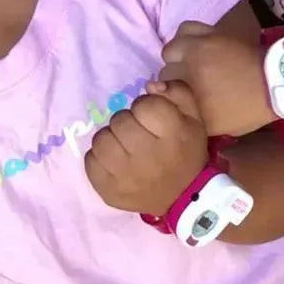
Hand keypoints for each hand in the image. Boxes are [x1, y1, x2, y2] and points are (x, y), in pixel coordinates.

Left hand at [84, 81, 207, 216]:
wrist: (185, 197)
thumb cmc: (186, 150)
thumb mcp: (193, 116)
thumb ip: (176, 91)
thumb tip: (148, 85)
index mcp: (172, 135)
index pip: (143, 105)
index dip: (146, 107)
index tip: (152, 118)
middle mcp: (148, 156)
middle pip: (119, 120)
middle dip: (128, 122)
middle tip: (138, 133)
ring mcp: (126, 177)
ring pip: (101, 139)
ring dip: (112, 138)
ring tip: (124, 146)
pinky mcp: (109, 191)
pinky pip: (90, 161)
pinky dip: (100, 158)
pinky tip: (115, 161)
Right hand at [158, 21, 274, 136]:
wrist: (274, 82)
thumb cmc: (248, 109)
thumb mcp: (218, 127)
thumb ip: (192, 118)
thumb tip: (173, 107)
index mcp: (192, 101)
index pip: (162, 96)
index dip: (170, 97)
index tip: (178, 97)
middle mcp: (189, 74)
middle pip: (164, 73)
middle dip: (173, 79)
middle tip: (187, 81)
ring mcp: (198, 51)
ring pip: (169, 50)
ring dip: (176, 57)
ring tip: (187, 61)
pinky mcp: (209, 35)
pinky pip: (185, 29)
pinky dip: (185, 37)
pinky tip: (192, 45)